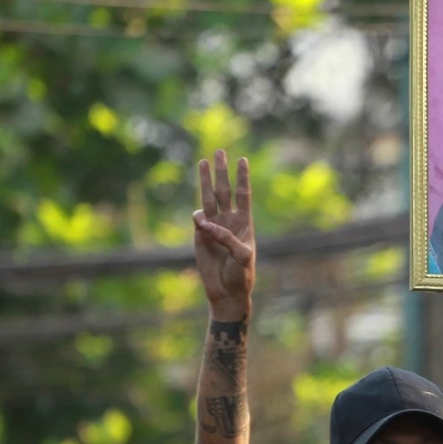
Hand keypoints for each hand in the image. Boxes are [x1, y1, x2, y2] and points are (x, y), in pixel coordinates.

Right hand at [194, 149, 255, 320]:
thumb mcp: (241, 256)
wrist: (226, 292)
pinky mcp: (200, 236)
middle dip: (222, 172)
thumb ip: (226, 237)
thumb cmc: (240, 275)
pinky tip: (202, 222)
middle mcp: (229, 220)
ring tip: (203, 162)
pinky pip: (198, 220)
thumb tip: (205, 222)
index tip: (243, 160)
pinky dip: (198, 217)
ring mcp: (214, 227)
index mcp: (244, 223)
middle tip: (220, 152)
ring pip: (208, 198)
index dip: (242, 178)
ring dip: (205, 181)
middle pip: (224, 190)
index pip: (243, 195)